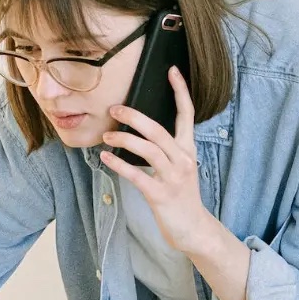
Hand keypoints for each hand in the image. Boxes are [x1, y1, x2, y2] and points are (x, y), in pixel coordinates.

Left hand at [99, 66, 216, 255]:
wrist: (193, 229)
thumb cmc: (180, 195)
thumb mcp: (178, 167)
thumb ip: (164, 149)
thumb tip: (138, 130)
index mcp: (188, 149)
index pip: (188, 114)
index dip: (180, 91)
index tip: (171, 71)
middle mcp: (183, 159)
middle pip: (159, 130)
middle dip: (135, 116)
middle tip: (114, 109)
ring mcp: (173, 177)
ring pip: (148, 150)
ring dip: (124, 140)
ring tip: (106, 137)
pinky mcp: (161, 195)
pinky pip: (137, 176)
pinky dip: (118, 165)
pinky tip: (105, 159)